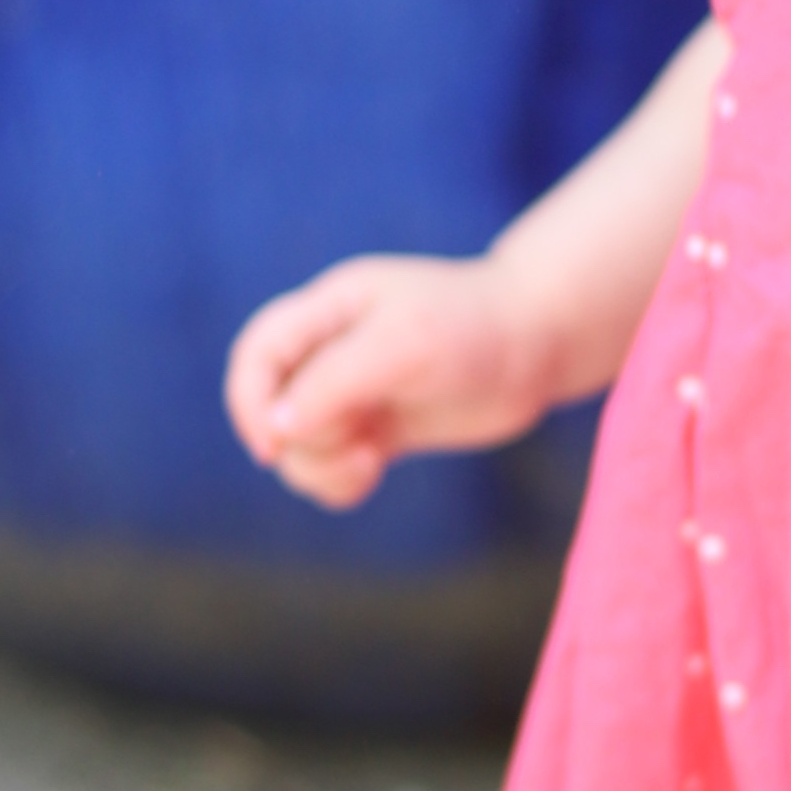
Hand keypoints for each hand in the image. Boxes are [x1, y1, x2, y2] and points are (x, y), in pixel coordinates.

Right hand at [223, 254, 557, 512]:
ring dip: (321, 466)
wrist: (541, 344)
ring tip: (370, 463)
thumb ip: (335, 381)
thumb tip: (280, 427)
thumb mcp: (403, 345)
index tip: (274, 444)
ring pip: (301, 444)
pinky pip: (334, 465)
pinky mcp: (383, 428)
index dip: (250, 401)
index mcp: (329, 310)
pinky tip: (371, 474)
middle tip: (360, 446)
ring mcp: (358, 391)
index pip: (258, 354)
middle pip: (273, 408)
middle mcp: (334, 349)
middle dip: (303, 440)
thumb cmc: (475, 330)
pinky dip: (340, 481)